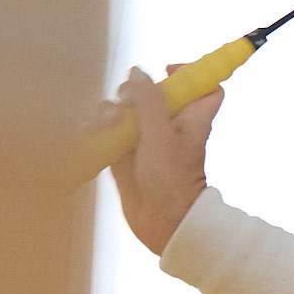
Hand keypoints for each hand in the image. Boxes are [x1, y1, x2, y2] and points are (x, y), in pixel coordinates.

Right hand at [100, 64, 218, 253]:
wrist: (161, 223)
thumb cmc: (172, 180)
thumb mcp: (161, 134)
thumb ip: (149, 101)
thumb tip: (138, 72)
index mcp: (191, 117)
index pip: (203, 86)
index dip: (190, 74)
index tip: (168, 70)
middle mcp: (170, 125)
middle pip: (153, 93)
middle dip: (134, 92)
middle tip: (125, 99)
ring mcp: (147, 140)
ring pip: (127, 111)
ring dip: (111, 111)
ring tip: (106, 122)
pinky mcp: (126, 155)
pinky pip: (109, 132)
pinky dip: (98, 129)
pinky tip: (90, 130)